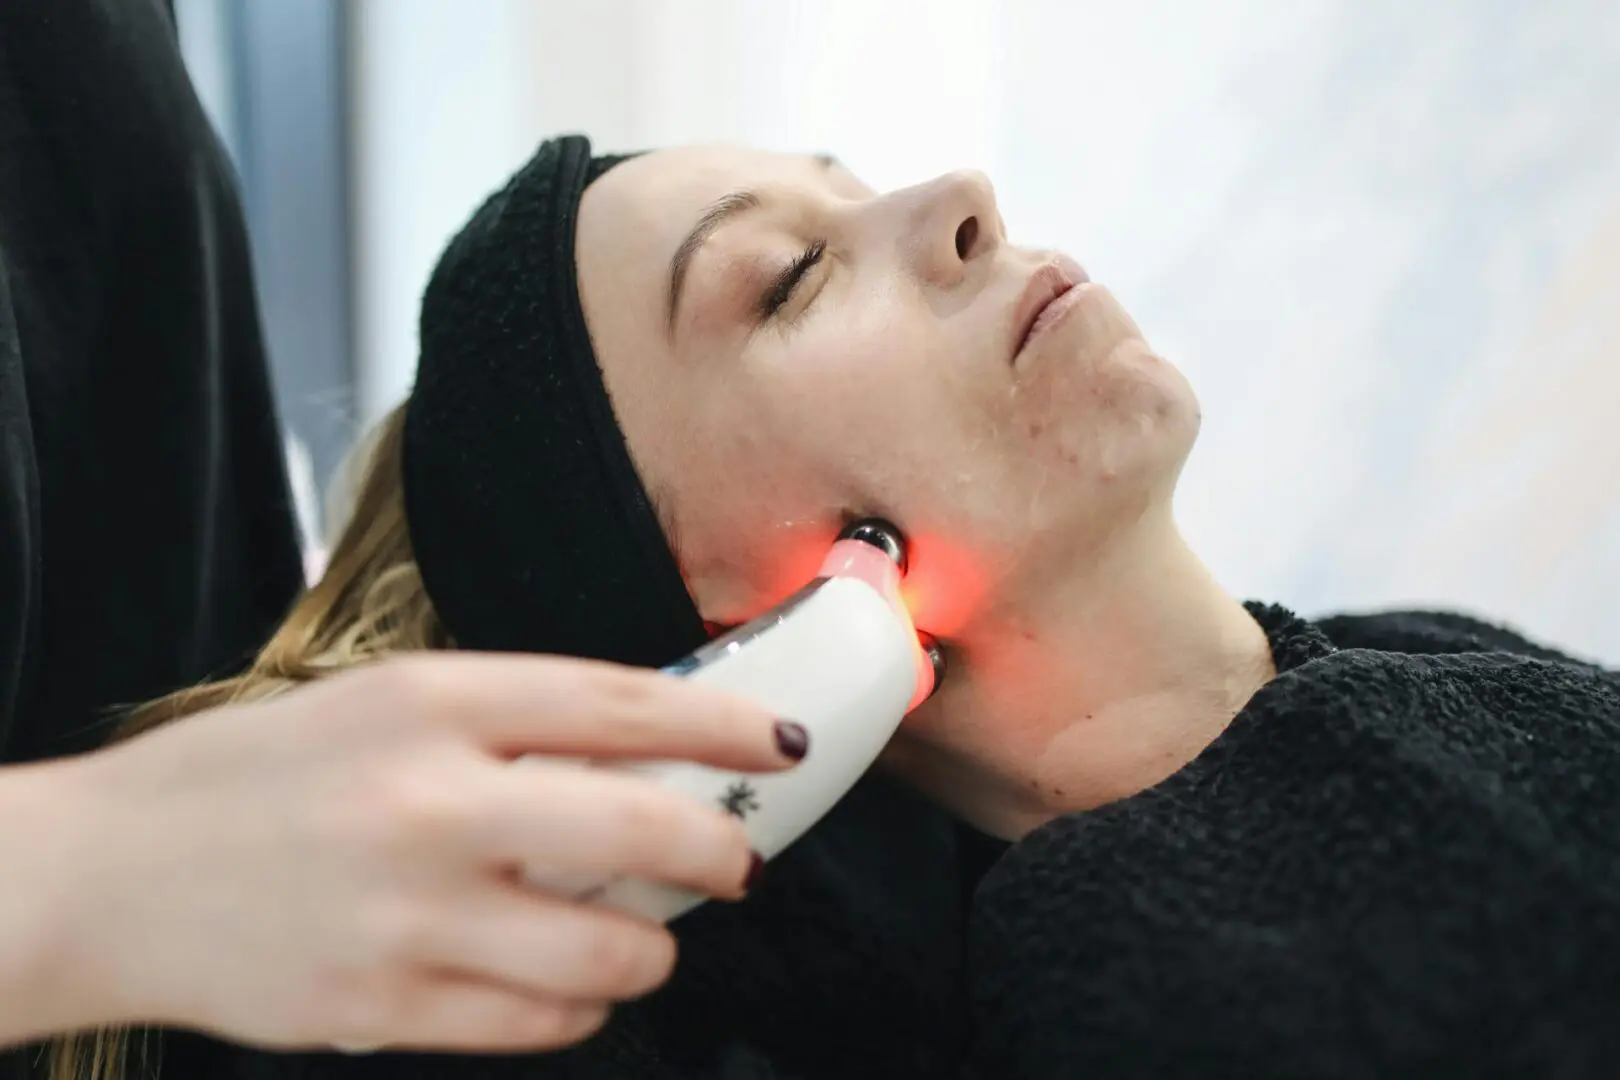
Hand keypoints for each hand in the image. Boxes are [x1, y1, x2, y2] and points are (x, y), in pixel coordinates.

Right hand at [24, 653, 802, 1051]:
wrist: (106, 878)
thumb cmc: (249, 777)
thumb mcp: (378, 703)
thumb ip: (507, 720)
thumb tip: (645, 748)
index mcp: (429, 703)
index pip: (620, 703)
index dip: (721, 721)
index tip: (776, 739)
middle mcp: (427, 804)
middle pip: (640, 827)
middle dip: (720, 848)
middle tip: (737, 856)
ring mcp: (407, 918)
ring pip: (609, 953)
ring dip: (653, 946)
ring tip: (639, 931)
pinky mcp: (384, 1009)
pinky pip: (540, 1025)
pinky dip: (579, 1006)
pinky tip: (562, 981)